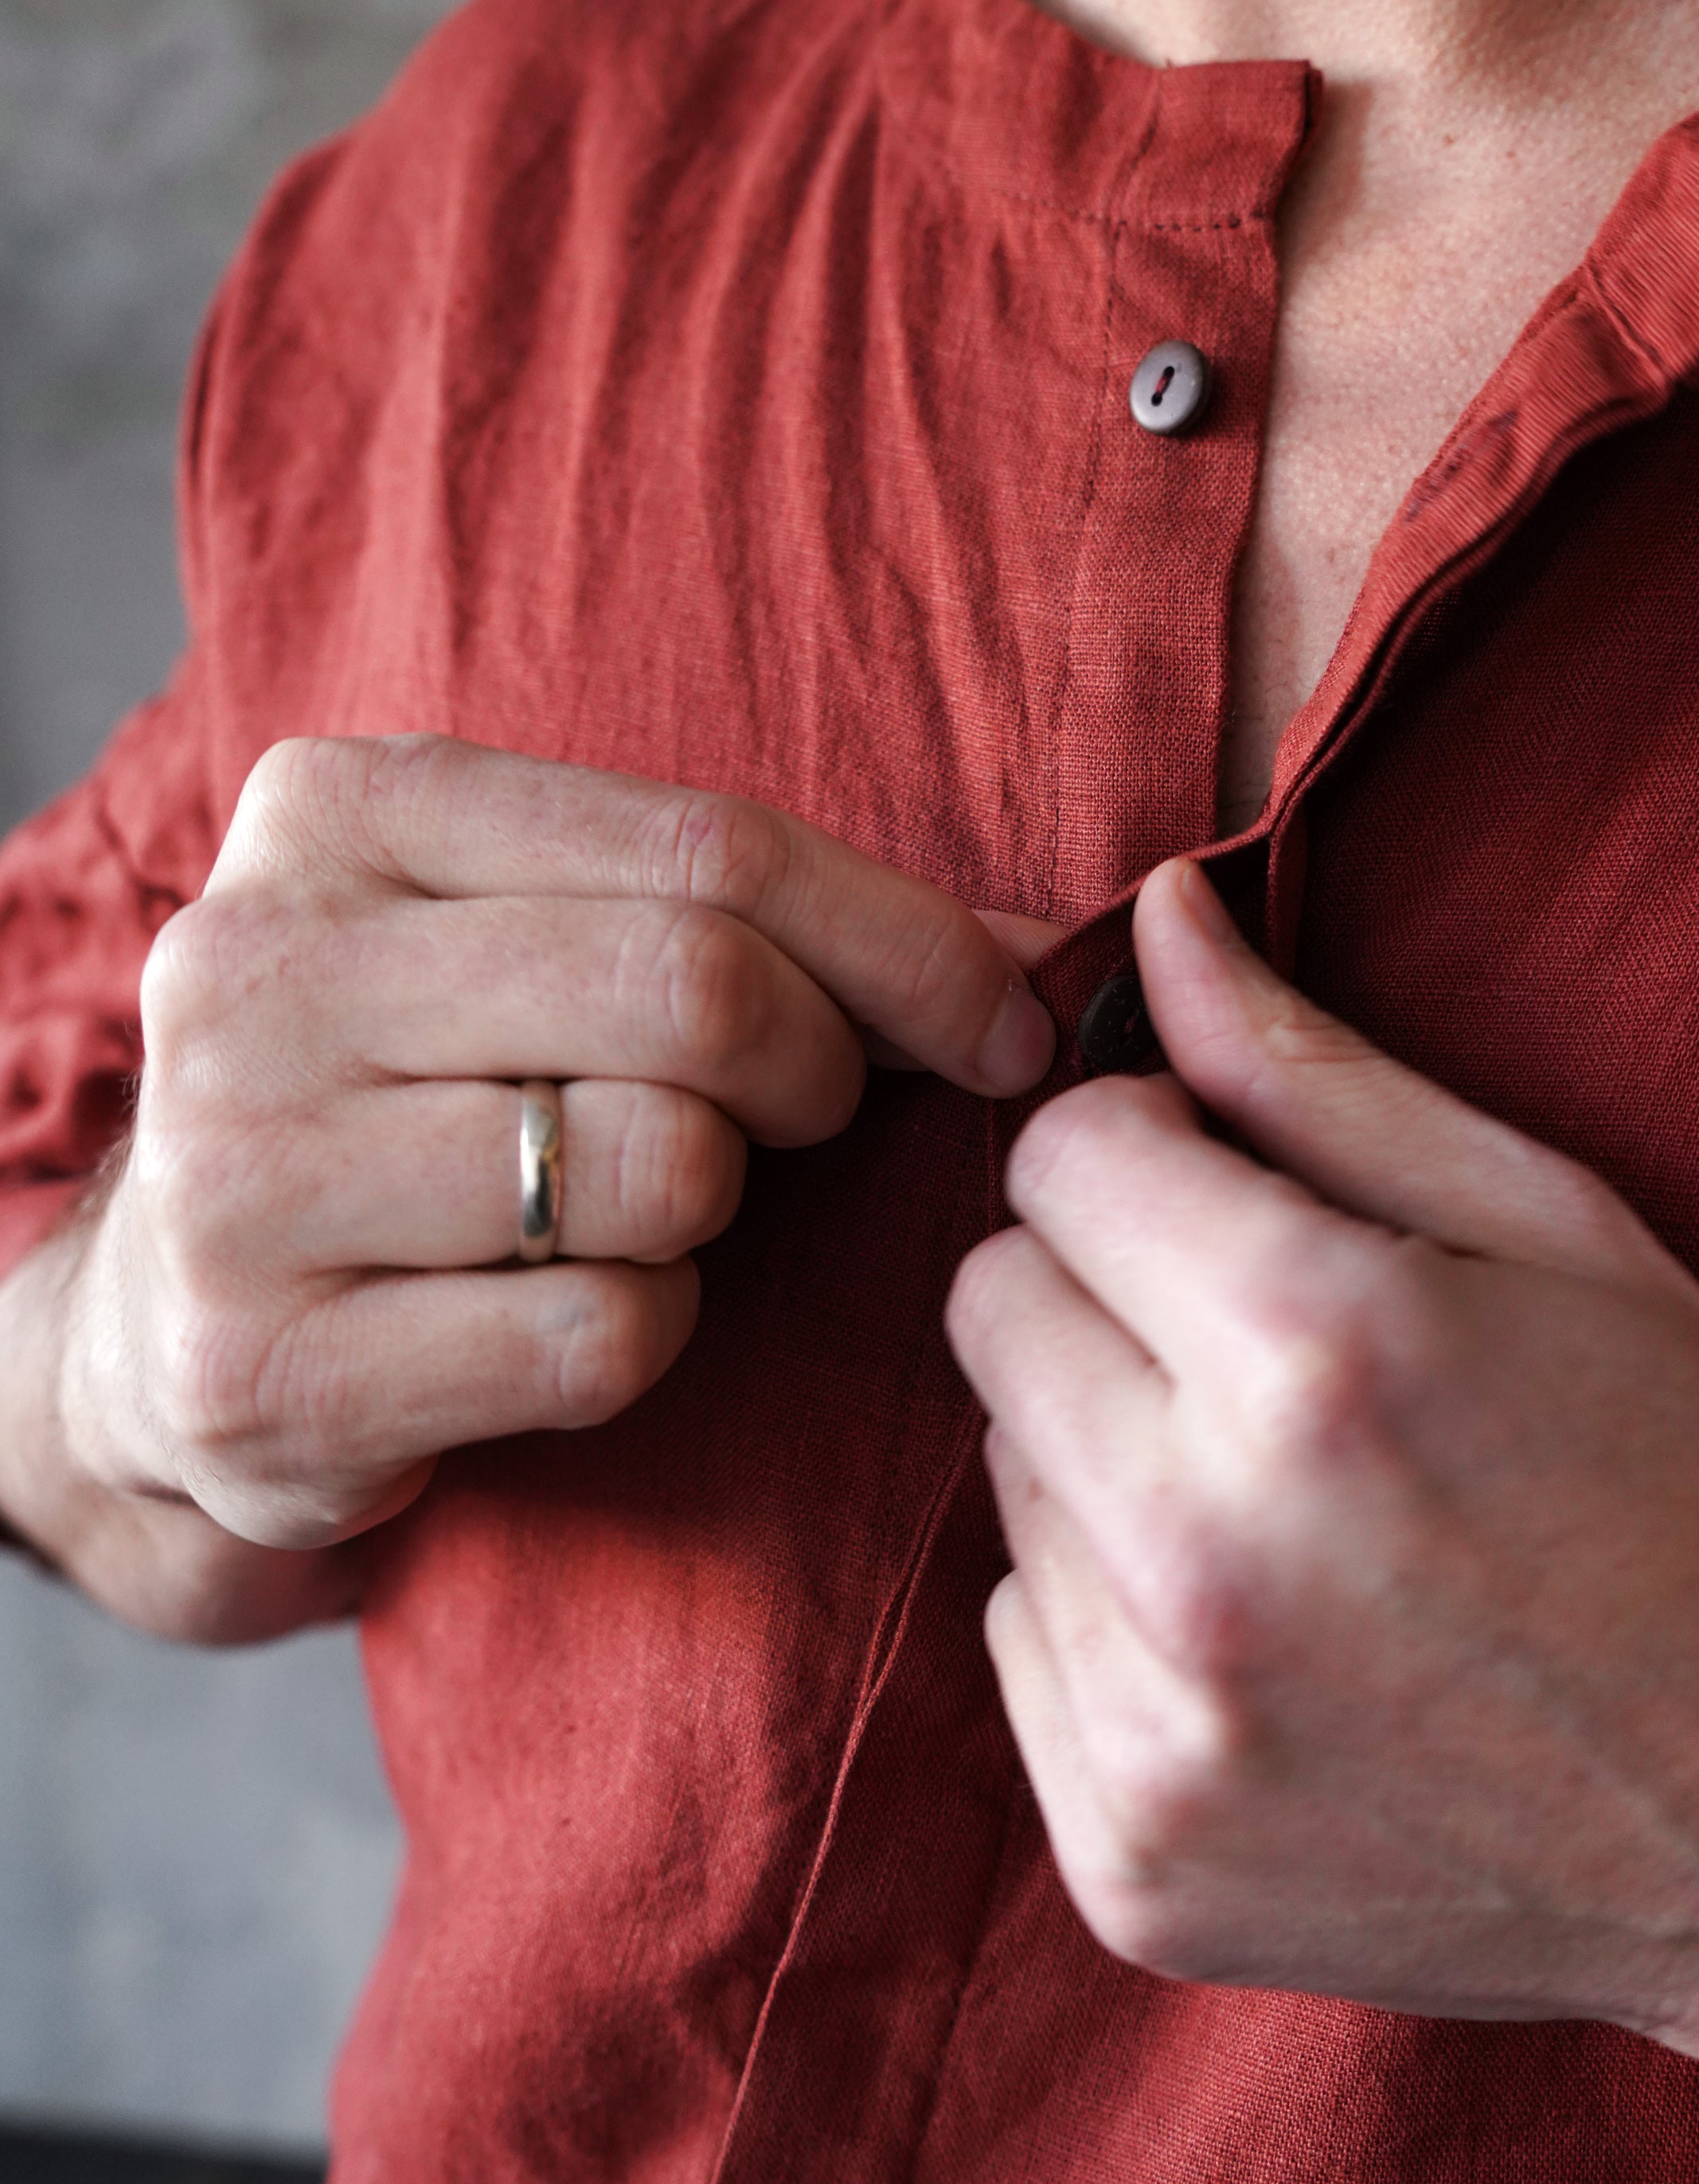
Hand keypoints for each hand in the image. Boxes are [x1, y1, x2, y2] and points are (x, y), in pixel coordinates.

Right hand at [48, 733, 1052, 1617]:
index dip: (906, 940)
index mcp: (336, 813)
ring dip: (720, 1213)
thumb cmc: (421, 1103)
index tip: (1005, 1020)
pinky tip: (575, 1316)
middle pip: (695, 991)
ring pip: (658, 1170)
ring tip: (655, 1209)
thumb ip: (741, 909)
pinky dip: (648, 1336)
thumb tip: (1044, 938)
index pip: (709, 845)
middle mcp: (256, 971)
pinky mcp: (260, 1370)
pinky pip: (598, 1337)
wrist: (169, 1323)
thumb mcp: (537, 943)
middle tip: (823, 1119)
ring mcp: (236, 1176)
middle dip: (825, 1070)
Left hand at [946, 858, 1698, 2174]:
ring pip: (1002, 1480)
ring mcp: (1162, 1737)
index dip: (1154, 1153)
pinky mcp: (1134, 1866)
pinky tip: (1283, 1651)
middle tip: (1273, 1356)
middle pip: (992, 1309)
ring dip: (1112, 1465)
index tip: (1241, 1198)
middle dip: (1109, 1293)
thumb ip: (1316, 1074)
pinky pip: (1020, 1645)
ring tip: (1305, 1520)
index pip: (1057, 1158)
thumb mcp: (1558, 1234)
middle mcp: (1208, 1557)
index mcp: (1322, 1356)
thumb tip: (1153, 914)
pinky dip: (1118, 1627)